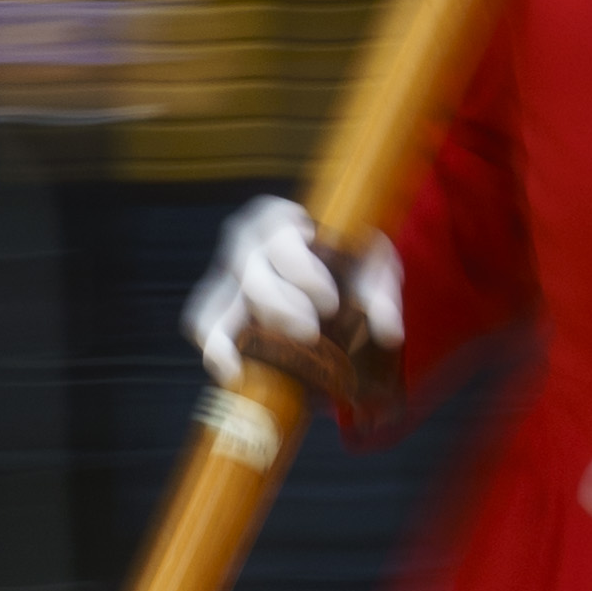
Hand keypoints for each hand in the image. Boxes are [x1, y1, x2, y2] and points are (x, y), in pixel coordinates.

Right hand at [188, 190, 397, 397]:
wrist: (334, 267)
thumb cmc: (348, 258)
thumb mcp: (372, 264)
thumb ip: (380, 293)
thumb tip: (389, 332)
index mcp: (280, 218)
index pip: (282, 242)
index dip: (304, 275)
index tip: (331, 303)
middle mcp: (245, 241)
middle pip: (252, 279)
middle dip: (281, 310)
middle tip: (311, 332)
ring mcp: (227, 271)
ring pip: (215, 303)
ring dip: (233, 339)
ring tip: (251, 366)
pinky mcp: (219, 301)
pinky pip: (202, 320)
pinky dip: (214, 347)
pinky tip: (231, 372)